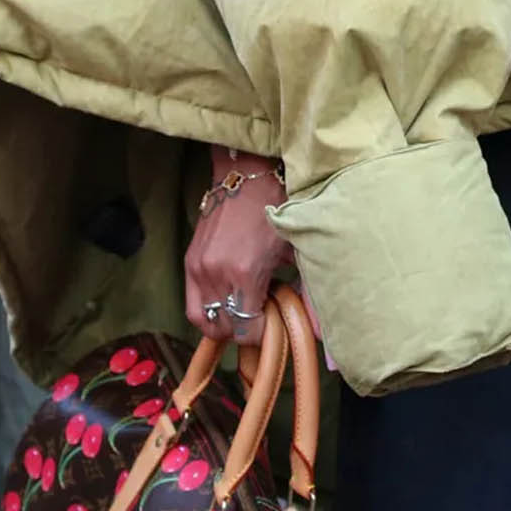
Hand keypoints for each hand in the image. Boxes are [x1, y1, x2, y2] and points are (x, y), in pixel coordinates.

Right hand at [184, 161, 294, 347]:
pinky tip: (228, 301)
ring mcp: (198, 267)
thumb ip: (306, 292)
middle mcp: (215, 274)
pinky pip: (193, 303)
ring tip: (243, 313)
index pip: (244, 327)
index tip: (272, 328)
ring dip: (224, 324)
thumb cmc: (277, 211)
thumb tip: (321, 330)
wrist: (247, 176)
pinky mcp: (189, 261)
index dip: (259, 335)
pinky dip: (209, 311)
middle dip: (243, 330)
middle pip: (223, 328)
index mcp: (245, 272)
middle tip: (260, 320)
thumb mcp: (295, 252)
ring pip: (203, 320)